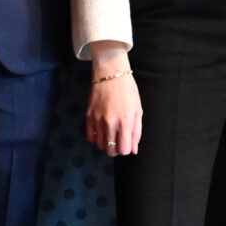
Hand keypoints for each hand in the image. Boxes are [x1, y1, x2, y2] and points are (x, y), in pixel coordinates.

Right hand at [85, 43, 141, 157]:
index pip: (123, 149)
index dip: (126, 150)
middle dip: (115, 149)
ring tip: (110, 135)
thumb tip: (133, 150)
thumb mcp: (137, 111)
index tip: (127, 144)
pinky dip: (95, 137)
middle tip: (118, 141)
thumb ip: (136, 132)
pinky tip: (101, 131)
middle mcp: (110, 124)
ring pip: (99, 145)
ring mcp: (97, 121)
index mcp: (125, 122)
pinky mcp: (88, 116)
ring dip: (105, 144)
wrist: (110, 75)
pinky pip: (89, 136)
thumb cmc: (128, 91)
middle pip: (109, 150)